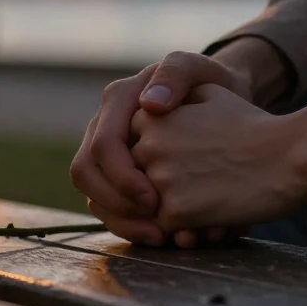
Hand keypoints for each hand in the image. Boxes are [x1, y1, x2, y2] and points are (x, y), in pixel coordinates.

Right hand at [69, 52, 251, 245]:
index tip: (153, 200)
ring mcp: (109, 153)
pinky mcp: (120, 175)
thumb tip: (149, 105)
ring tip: (160, 237)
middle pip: (85, 173)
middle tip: (154, 226)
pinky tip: (162, 235)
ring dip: (122, 222)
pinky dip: (131, 225)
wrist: (221, 98)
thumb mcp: (199, 68)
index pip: (103, 144)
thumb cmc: (210, 82)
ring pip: (93, 195)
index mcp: (119, 100)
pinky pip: (111, 205)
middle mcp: (105, 126)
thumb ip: (177, 73)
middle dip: (116, 205)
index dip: (122, 177)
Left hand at [130, 83, 306, 231]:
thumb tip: (152, 109)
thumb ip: (174, 100)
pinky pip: (164, 230)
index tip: (180, 168)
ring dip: (169, 214)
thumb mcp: (209, 95)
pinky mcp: (176, 210)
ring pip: (146, 209)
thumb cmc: (253, 126)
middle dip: (155, 192)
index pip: (131, 151)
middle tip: (190, 195)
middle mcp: (149, 145)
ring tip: (202, 208)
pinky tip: (209, 222)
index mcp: (151, 117)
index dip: (154, 164)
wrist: (289, 155)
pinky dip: (184, 231)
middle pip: (135, 181)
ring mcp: (160, 179)